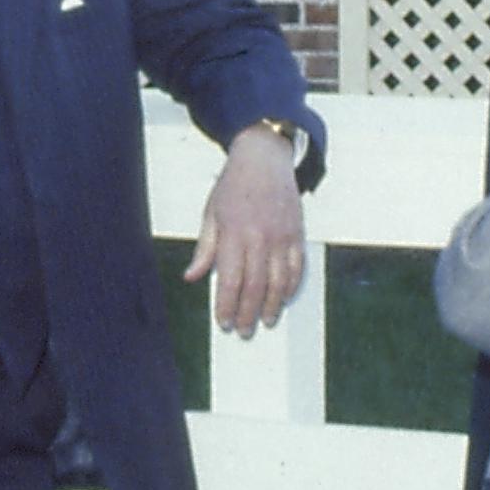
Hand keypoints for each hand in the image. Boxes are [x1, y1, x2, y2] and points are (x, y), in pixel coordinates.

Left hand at [185, 122, 306, 336]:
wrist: (264, 158)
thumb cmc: (233, 186)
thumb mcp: (211, 214)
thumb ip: (204, 249)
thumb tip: (192, 276)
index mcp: (234, 233)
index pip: (230, 280)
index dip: (227, 306)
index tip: (224, 322)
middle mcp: (259, 237)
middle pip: (255, 287)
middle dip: (248, 313)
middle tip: (244, 331)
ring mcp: (281, 236)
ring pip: (279, 281)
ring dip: (272, 305)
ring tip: (265, 321)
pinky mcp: (296, 233)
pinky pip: (297, 267)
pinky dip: (291, 286)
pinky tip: (283, 298)